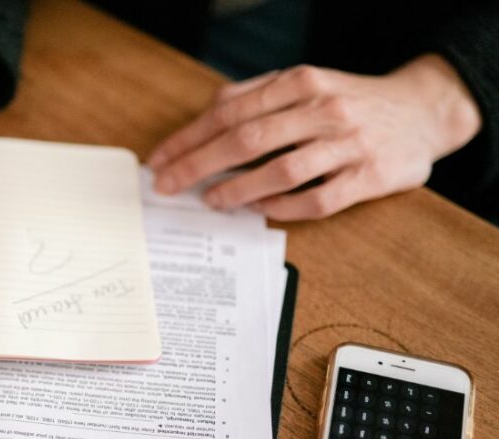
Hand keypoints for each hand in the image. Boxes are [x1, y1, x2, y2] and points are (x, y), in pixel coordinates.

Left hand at [147, 55, 481, 220]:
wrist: (424, 111)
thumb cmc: (350, 101)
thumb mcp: (304, 83)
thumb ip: (256, 95)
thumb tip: (205, 114)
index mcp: (301, 82)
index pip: (229, 112)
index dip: (189, 139)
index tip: (160, 161)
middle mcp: (324, 109)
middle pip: (246, 140)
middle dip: (198, 166)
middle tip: (169, 186)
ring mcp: (349, 144)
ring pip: (282, 171)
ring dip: (238, 189)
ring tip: (211, 201)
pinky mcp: (370, 177)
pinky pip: (319, 199)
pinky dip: (284, 207)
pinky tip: (261, 210)